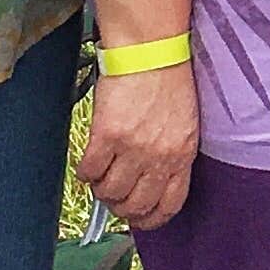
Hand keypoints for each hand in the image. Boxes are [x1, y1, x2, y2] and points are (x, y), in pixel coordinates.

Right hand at [78, 60, 200, 232]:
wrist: (150, 50)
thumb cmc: (169, 81)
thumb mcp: (184, 123)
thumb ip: (172, 154)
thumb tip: (153, 181)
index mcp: (182, 155)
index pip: (169, 205)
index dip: (151, 219)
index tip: (140, 218)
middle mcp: (159, 157)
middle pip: (135, 205)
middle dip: (121, 208)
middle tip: (113, 196)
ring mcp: (132, 148)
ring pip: (109, 193)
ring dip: (101, 190)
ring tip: (101, 177)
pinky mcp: (107, 135)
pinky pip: (89, 171)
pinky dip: (85, 173)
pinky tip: (89, 163)